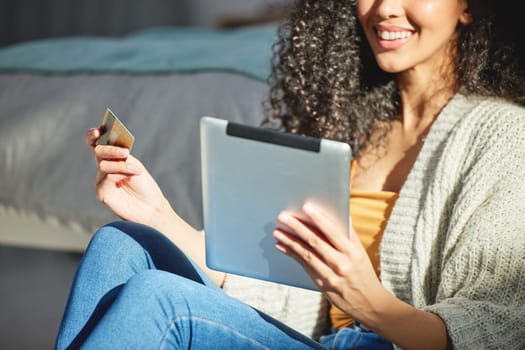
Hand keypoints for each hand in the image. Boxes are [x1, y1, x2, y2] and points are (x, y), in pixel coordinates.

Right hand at [86, 128, 170, 225]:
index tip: (98, 130)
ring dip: (122, 165)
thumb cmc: (144, 185)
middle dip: (111, 149)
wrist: (151, 206)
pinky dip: (120, 174)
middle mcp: (104, 168)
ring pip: (103, 164)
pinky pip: (106, 178)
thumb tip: (112, 143)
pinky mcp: (102, 193)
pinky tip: (132, 175)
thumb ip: (122, 154)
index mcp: (111, 158)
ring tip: (137, 170)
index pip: (96, 144)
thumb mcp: (134, 164)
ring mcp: (101, 180)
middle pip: (98, 151)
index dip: (93, 136)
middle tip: (125, 151)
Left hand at [273, 202, 387, 324]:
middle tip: (283, 216)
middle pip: (315, 242)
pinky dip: (292, 254)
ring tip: (277, 231)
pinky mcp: (320, 284)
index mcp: (352, 252)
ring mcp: (329, 275)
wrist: (367, 303)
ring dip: (289, 241)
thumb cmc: (362, 272)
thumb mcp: (360, 252)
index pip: (332, 232)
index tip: (305, 207)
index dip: (318, 219)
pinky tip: (282, 246)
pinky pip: (303, 265)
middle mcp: (340, 263)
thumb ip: (349, 233)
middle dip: (297, 227)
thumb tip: (340, 213)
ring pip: (306, 254)